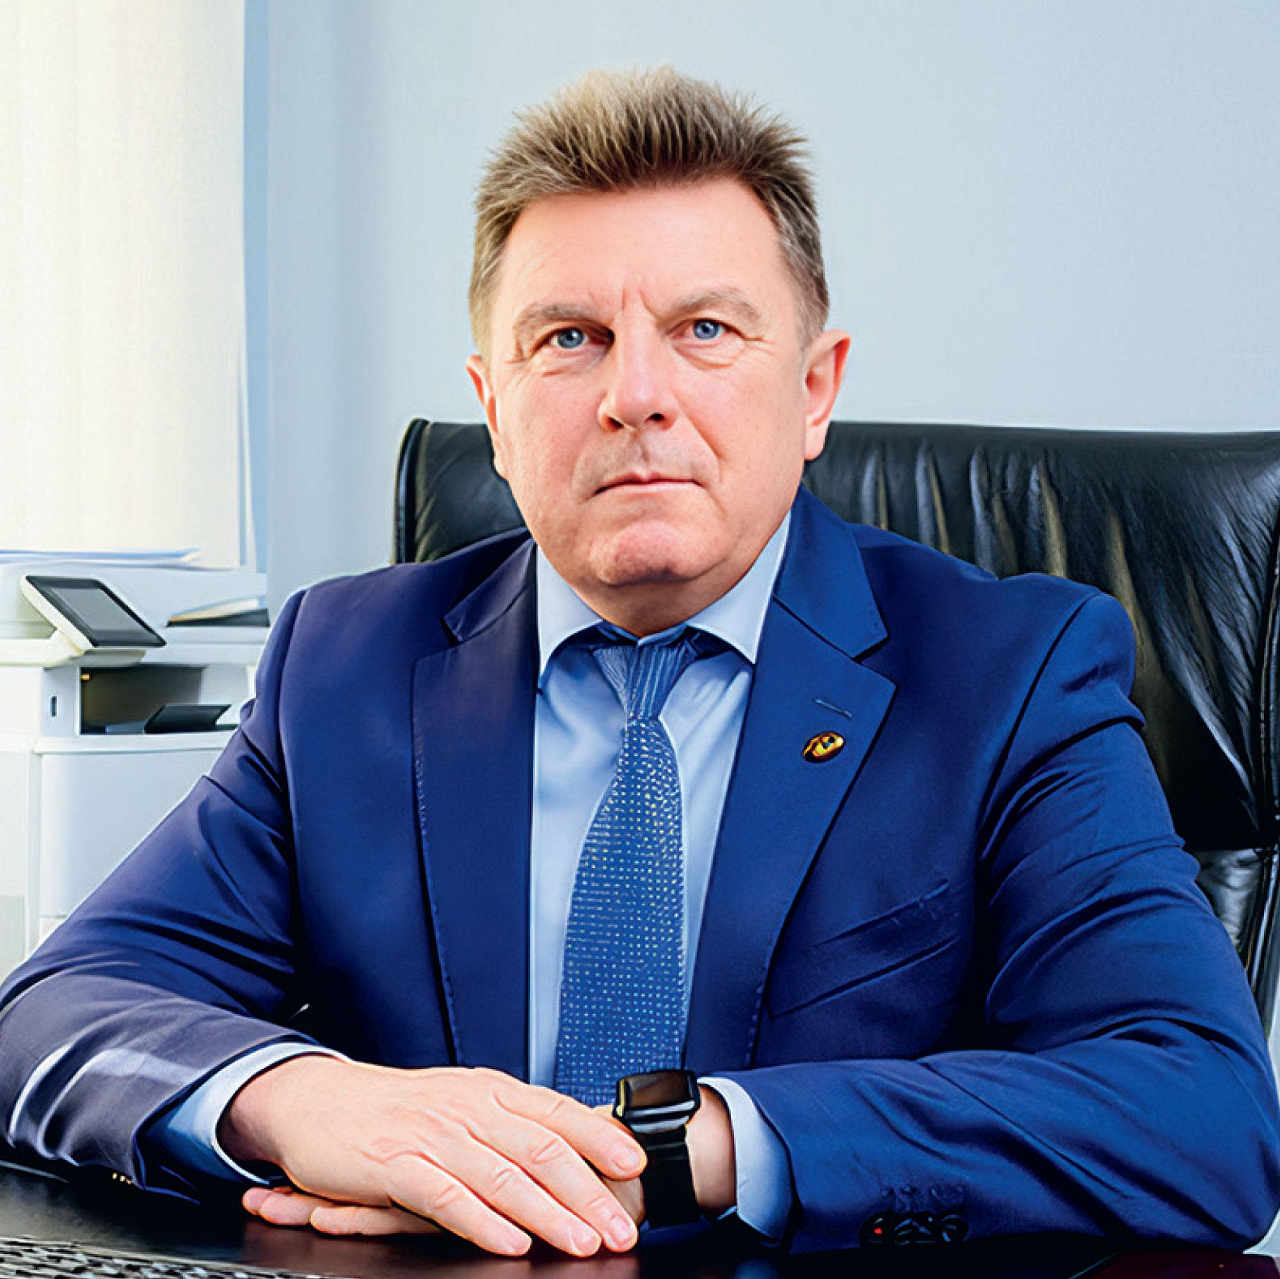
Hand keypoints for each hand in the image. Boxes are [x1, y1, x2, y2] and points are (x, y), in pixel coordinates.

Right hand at [221, 1056, 645, 1255]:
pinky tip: (511, 1242)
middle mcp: (468, 1106)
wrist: (318, 1100)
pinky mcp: (396, 1164)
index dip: (600, 1137)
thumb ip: (509, 1126)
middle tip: (621, 1227)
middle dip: (588, 1191)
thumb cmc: (396, 1110)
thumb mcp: (461, 1105)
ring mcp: (433, 1134)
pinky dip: (484, 1221)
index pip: (557, 1110)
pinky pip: (448, 1195)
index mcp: (489, 1090)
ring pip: (503, 1174)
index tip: (638, 1165)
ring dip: (549, 1213)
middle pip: (541, 1148)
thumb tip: (569, 1149)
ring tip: (582, 1240)